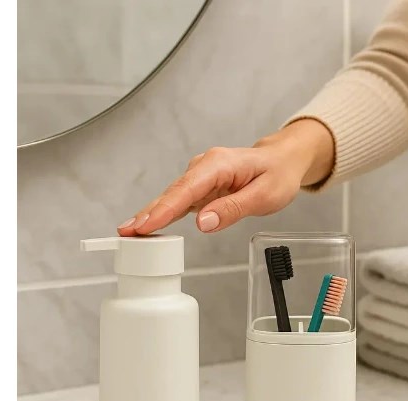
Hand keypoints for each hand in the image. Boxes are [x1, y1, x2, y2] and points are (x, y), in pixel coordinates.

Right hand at [117, 119, 334, 235]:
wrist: (282, 160)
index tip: (146, 225)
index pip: (187, 190)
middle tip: (126, 232)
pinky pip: (177, 202)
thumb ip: (233, 208)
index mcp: (219, 165)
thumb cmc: (277, 174)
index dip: (164, 209)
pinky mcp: (199, 188)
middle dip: (148, 213)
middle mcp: (204, 168)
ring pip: (170, 199)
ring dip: (150, 215)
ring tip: (128, 233)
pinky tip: (146, 227)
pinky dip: (161, 214)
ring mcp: (199, 177)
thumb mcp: (265, 195)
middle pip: (171, 194)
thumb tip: (203, 223)